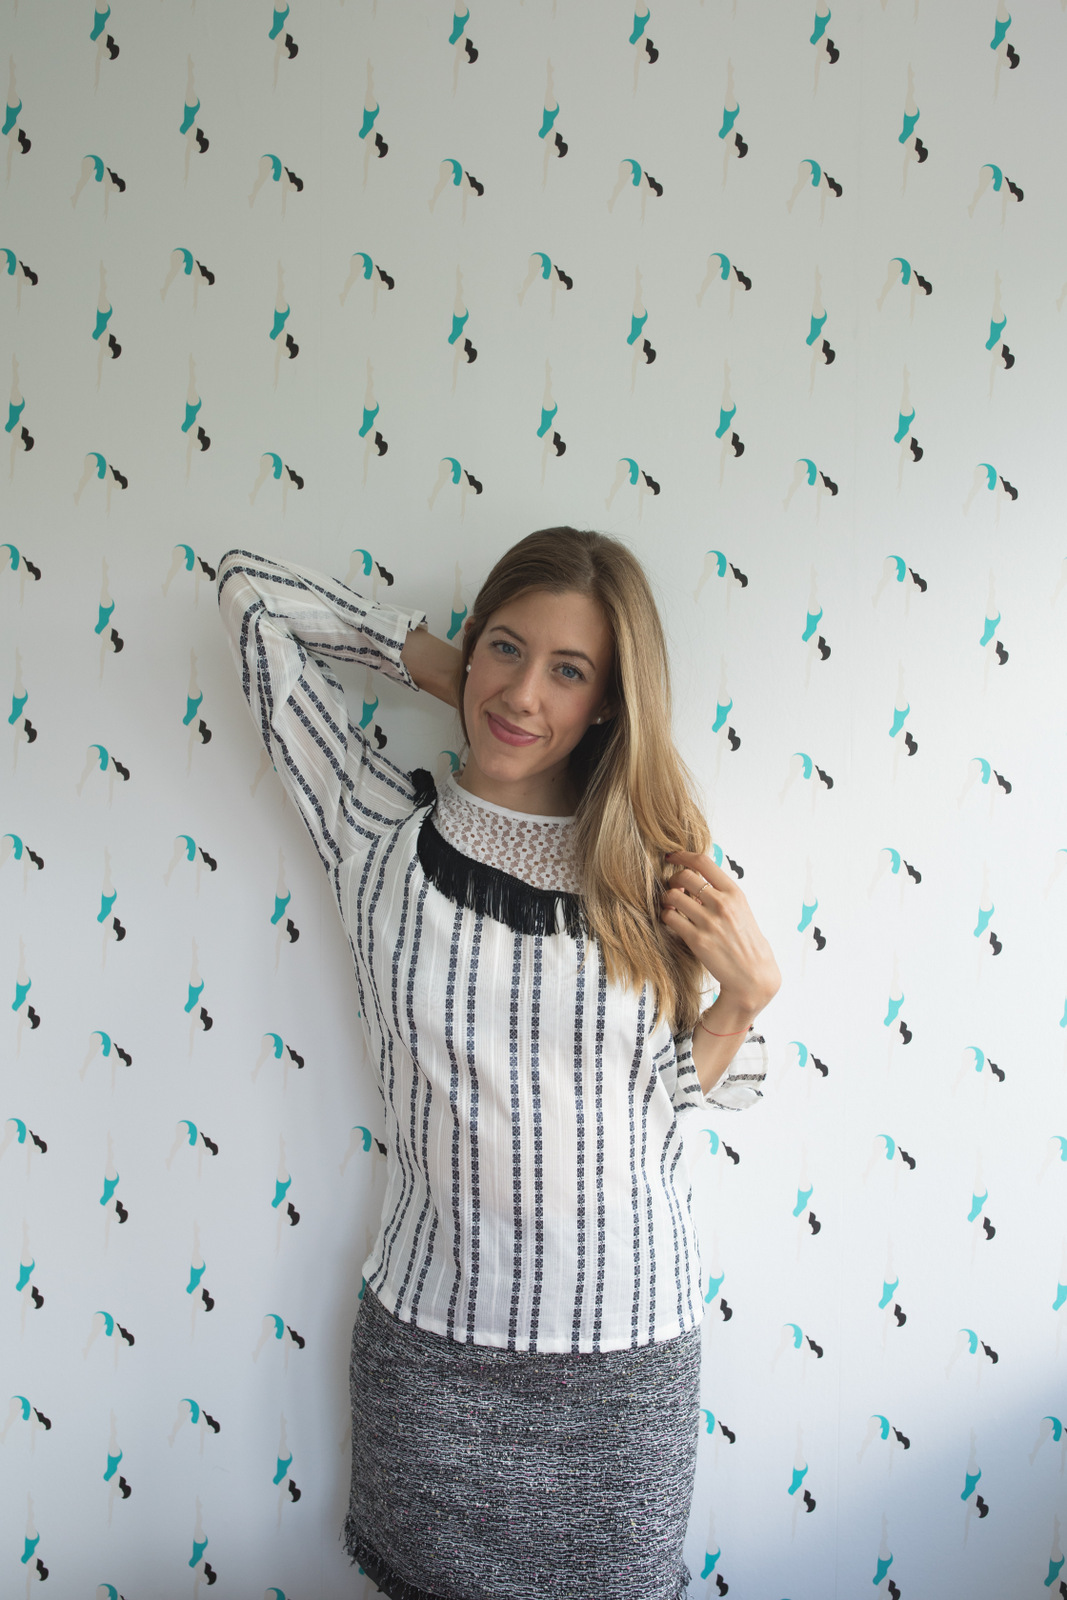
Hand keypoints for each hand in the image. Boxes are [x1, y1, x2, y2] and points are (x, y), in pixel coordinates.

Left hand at [661, 851, 779, 1017]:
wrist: (754, 975)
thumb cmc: (747, 943)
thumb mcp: (741, 910)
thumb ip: (721, 894)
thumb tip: (696, 880)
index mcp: (734, 893)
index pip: (703, 862)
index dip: (683, 855)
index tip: (672, 856)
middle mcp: (722, 904)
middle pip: (683, 876)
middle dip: (673, 881)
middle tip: (674, 890)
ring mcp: (709, 922)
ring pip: (672, 896)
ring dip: (666, 900)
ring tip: (671, 908)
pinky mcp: (697, 940)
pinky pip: (669, 918)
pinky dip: (666, 918)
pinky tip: (672, 922)